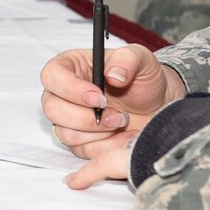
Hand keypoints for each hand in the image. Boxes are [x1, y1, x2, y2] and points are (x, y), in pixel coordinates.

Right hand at [40, 44, 186, 189]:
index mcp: (71, 66)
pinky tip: (125, 135)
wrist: (157, 106)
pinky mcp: (79, 141)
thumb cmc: (144, 80)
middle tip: (115, 116)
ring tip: (123, 121)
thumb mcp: (142, 59)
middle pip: (52, 109)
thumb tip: (113, 75)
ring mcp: (68, 119)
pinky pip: (82, 150)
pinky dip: (106, 146)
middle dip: (86, 117)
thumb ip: (128, 59)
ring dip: (98, 133)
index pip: (52, 76)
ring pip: (66, 133)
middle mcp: (63, 93)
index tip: (99, 98)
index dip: (71, 89)